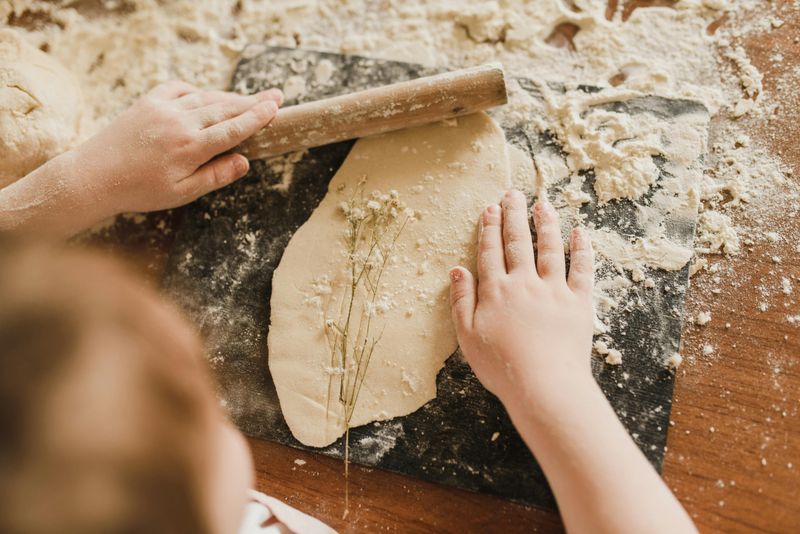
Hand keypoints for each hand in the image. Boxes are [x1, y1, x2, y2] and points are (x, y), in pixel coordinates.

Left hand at [73, 81, 282, 214]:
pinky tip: (207, 97)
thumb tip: (245, 161)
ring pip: (205, 98)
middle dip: (252, 102)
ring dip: (230, 98)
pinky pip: (180, 89)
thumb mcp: (182, 193)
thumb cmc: (139, 191)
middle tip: (275, 96)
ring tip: (250, 99)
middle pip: (225, 108)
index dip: (257, 118)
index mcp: (190, 147)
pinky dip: (198, 91)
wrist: (93, 176)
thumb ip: (215, 176)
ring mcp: (162, 108)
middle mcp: (179, 122)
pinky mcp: (148, 102)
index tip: (275, 108)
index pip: (233, 129)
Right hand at [448, 189, 594, 408]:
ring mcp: (554, 291)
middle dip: (513, 216)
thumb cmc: (501, 367)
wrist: (544, 385)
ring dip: (545, 223)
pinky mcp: (579, 303)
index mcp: (496, 292)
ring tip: (542, 203)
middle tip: (512, 194)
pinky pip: (582, 270)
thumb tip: (457, 270)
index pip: (490, 252)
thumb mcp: (468, 337)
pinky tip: (580, 233)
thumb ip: (462, 301)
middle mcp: (524, 284)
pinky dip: (581, 249)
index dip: (489, 228)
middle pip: (517, 243)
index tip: (490, 209)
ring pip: (549, 249)